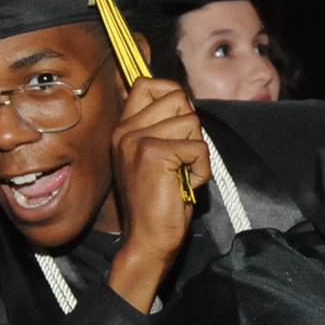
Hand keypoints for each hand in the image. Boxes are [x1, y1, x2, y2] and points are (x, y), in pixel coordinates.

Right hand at [107, 78, 211, 311]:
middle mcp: (125, 130)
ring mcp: (137, 140)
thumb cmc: (157, 203)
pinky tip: (185, 185)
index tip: (178, 122)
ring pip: (192, 121)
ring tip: (180, 175)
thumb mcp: (152, 158)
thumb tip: (185, 100)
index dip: (173, 95)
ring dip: (197, 152)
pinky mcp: (155, 154)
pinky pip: (200, 147)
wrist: (146, 241)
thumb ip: (160, 128)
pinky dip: (201, 169)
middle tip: (180, 159)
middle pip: (179, 98)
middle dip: (191, 128)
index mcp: (123, 129)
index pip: (148, 83)